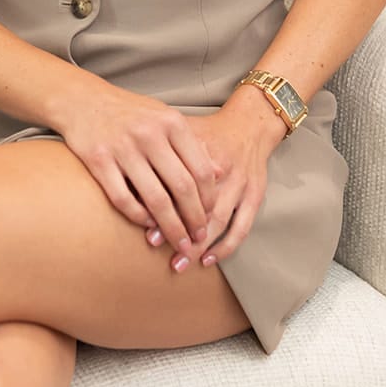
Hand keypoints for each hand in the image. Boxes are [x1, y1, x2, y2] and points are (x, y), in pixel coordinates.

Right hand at [57, 79, 220, 254]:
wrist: (83, 99)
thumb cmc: (130, 112)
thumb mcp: (165, 118)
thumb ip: (191, 143)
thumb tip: (219, 173)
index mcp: (171, 122)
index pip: (200, 169)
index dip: (208, 198)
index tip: (211, 216)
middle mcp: (149, 133)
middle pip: (182, 187)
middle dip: (194, 219)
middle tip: (199, 238)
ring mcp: (123, 147)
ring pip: (155, 199)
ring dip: (171, 228)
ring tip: (180, 243)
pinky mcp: (98, 160)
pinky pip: (123, 199)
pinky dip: (139, 217)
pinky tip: (148, 224)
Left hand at [141, 95, 286, 273]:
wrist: (248, 124)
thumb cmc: (206, 131)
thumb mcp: (181, 129)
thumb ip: (158, 151)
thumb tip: (130, 174)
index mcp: (202, 148)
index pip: (179, 181)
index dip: (162, 206)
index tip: (146, 228)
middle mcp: (224, 165)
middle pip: (198, 203)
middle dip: (179, 228)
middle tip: (157, 249)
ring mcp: (241, 181)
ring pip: (219, 219)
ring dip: (199, 245)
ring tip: (180, 262)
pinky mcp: (255, 193)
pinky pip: (242, 227)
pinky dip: (225, 246)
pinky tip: (207, 260)